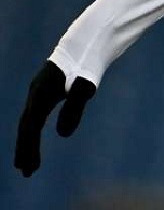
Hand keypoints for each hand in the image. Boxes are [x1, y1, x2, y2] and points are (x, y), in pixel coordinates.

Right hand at [14, 60, 95, 176]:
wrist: (87, 42)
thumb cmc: (87, 64)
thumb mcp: (84, 87)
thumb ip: (73, 109)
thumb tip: (62, 136)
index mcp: (41, 95)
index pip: (31, 127)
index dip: (30, 148)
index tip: (30, 168)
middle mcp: (35, 94)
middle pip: (26, 127)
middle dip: (25, 150)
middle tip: (25, 172)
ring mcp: (39, 91)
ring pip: (29, 121)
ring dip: (28, 142)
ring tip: (29, 163)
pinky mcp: (46, 90)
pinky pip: (35, 115)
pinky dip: (33, 130)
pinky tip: (34, 139)